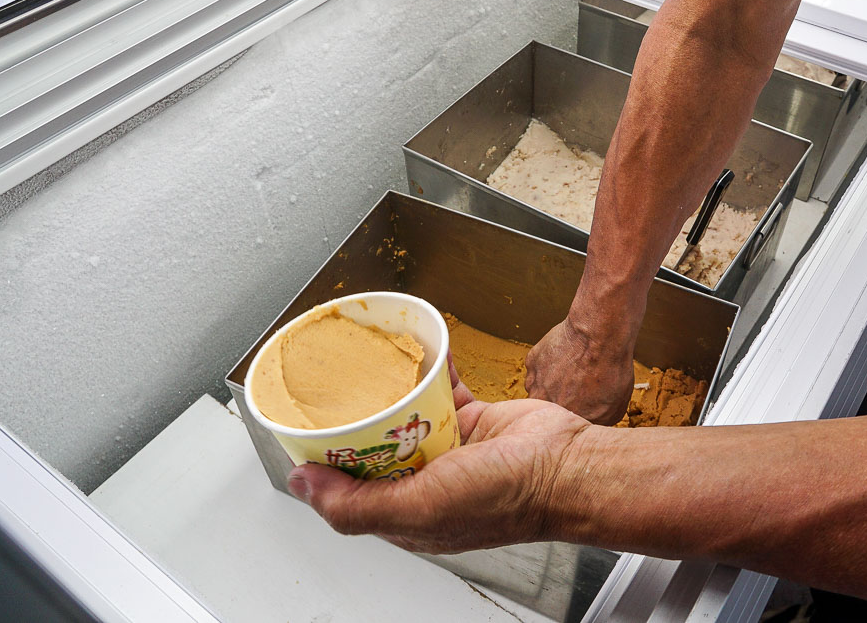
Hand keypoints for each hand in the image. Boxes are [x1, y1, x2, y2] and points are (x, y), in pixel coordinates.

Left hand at [287, 358, 592, 553]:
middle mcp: (425, 483)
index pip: (349, 490)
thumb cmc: (504, 498)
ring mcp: (448, 450)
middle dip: (354, 421)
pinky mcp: (472, 419)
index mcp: (405, 514)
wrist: (564, 467)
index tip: (305, 432)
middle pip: (373, 448)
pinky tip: (419, 351)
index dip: (324, 463)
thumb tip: (303, 484)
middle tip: (333, 392)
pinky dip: (430, 370)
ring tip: (369, 368)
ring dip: (389, 392)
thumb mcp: (418, 509)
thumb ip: (356, 505)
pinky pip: (440, 390)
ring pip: (405, 415)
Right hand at [525, 316, 633, 424]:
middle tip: (578, 387)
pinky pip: (538, 369)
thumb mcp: (615, 407)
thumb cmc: (611, 370)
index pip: (564, 426)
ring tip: (572, 371)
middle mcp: (544, 405)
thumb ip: (598, 422)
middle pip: (550, 408)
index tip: (585, 405)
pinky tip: (565, 356)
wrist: (599, 337)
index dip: (576, 414)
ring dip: (552, 384)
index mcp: (563, 421)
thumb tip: (594, 422)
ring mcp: (535, 383)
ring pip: (540, 390)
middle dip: (561, 401)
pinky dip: (549, 365)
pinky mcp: (532, 362)